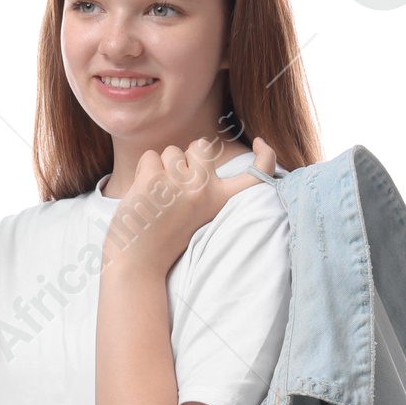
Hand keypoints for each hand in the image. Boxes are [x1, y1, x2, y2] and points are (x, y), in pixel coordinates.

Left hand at [102, 136, 275, 276]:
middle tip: (175, 189)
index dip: (264, 156)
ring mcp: (179, 183)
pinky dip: (143, 171)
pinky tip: (143, 195)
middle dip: (185, 158)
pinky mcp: (153, 180)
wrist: (140, 261)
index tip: (259, 142)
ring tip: (158, 197)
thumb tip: (202, 148)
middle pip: (201, 146)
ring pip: (171, 151)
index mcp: (219, 200)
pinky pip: (149, 157)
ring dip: (161, 167)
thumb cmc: (167, 236)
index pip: (254, 176)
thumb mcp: (198, 214)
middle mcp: (204, 190)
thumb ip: (205, 186)